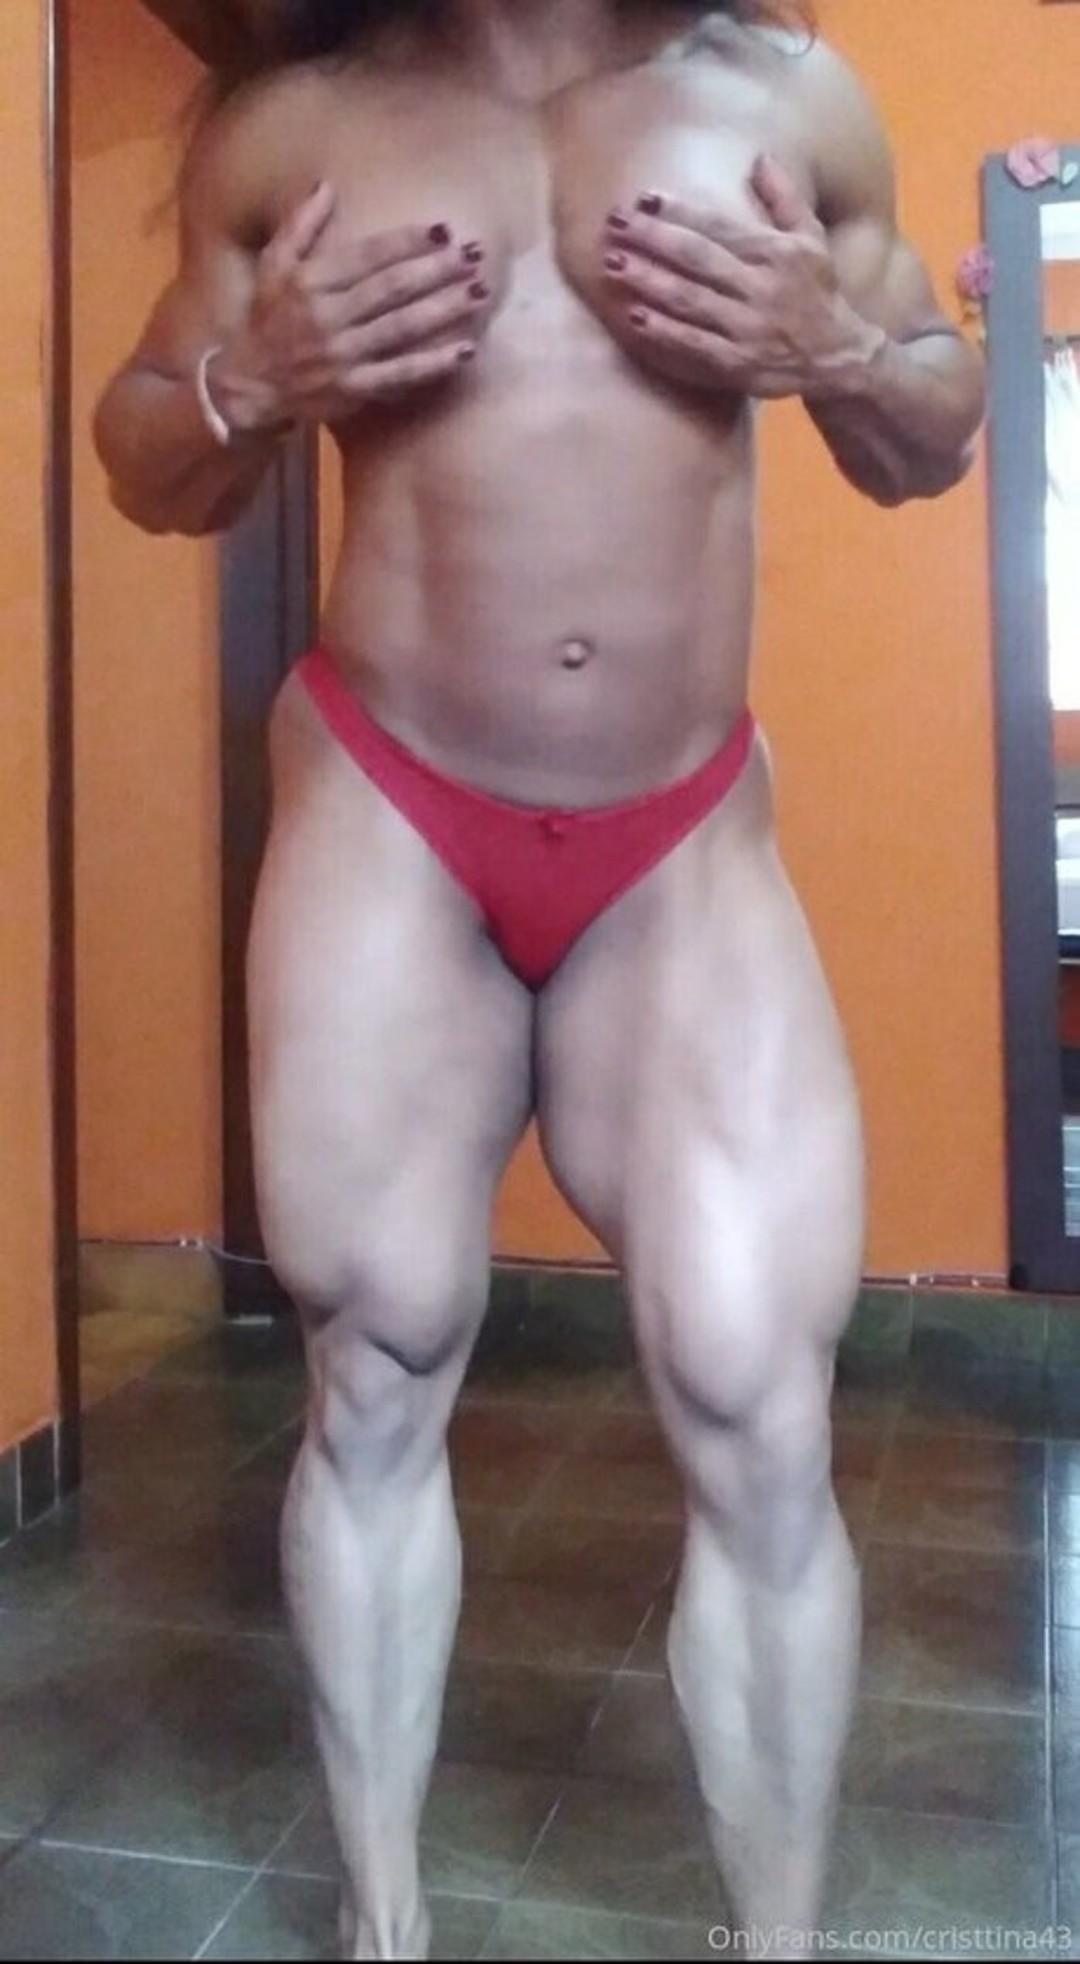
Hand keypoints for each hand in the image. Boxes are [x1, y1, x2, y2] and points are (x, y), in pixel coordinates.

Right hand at [212, 183, 490, 432]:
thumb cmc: (266, 321)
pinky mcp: (353, 388)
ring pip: (401, 327)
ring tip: (479, 293)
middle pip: (392, 288)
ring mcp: (343, 354)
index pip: (367, 256)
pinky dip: (433, 363)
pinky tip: (464, 351)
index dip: (407, 241)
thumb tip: (326, 185)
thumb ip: (300, 226)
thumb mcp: (273, 267)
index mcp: (311, 281)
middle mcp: (328, 316)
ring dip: (444, 309)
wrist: (250, 386)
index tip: (443, 229)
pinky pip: (399, 374)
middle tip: (476, 255)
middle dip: (436, 269)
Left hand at [600, 155, 885, 400]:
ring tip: (612, 264)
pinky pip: (695, 344)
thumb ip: (784, 199)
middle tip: (614, 224)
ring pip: (690, 299)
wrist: (838, 357)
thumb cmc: (817, 293)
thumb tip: (759, 158)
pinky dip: (664, 331)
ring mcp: (747, 328)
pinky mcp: (738, 364)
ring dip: (648, 281)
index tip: (644, 198)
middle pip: (697, 258)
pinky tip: (635, 317)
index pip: (719, 226)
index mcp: (774, 253)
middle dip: (653, 239)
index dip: (680, 211)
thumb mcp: (810, 240)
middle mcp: (760, 288)